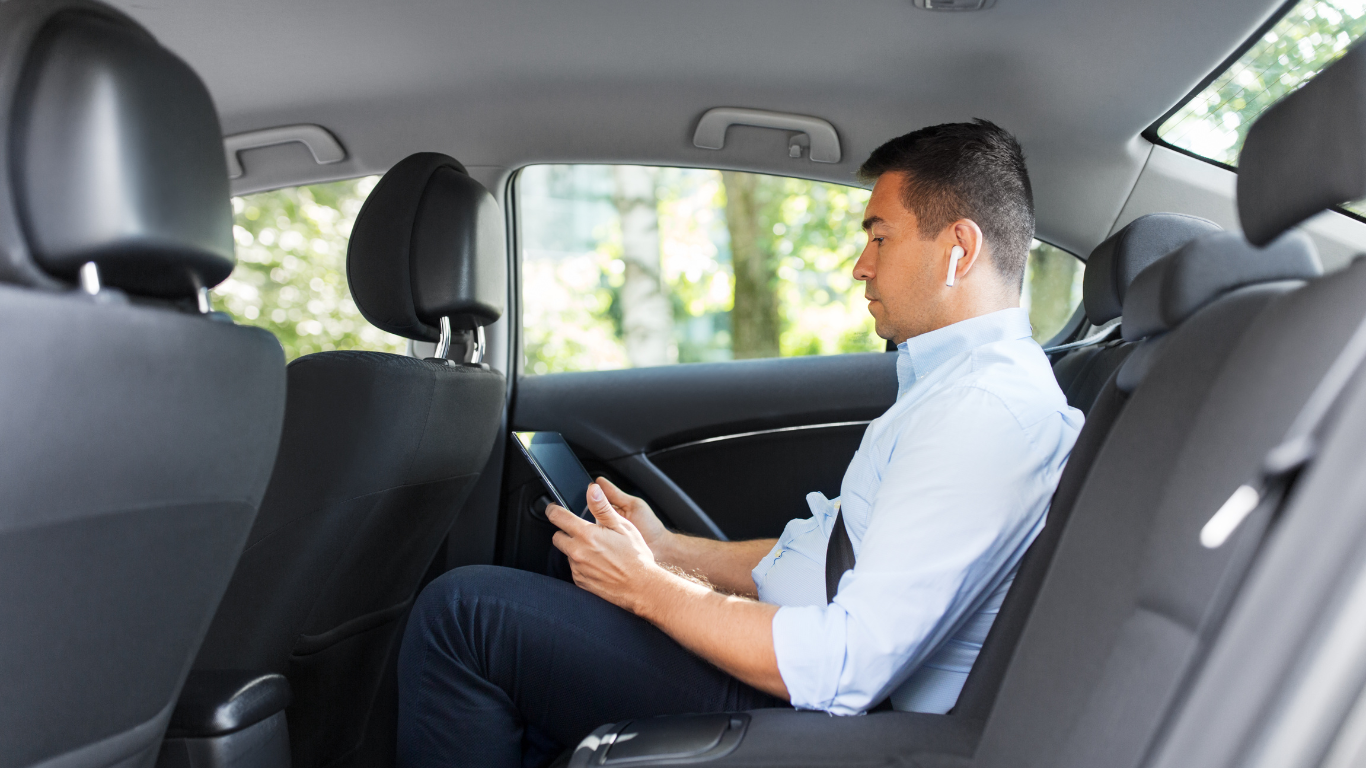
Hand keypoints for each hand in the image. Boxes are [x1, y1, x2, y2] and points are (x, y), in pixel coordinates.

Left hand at [548, 483, 665, 612]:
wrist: (641, 587)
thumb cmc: (636, 557)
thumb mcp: (623, 526)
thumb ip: (603, 507)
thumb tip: (592, 490)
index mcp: (587, 535)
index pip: (557, 517)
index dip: (553, 509)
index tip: (554, 508)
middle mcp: (578, 552)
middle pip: (557, 537)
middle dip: (566, 532)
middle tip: (584, 532)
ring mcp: (578, 568)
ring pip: (567, 553)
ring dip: (575, 549)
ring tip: (598, 550)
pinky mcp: (580, 582)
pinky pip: (574, 568)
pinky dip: (582, 564)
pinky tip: (599, 564)